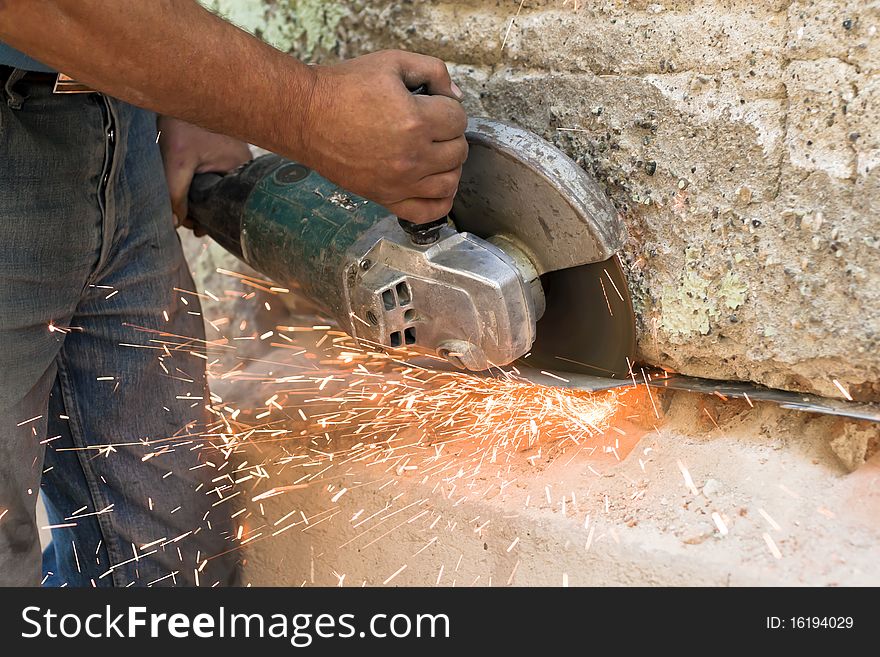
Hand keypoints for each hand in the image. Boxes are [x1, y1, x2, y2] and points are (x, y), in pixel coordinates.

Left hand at [158, 116, 252, 233]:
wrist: (175, 90)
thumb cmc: (182, 122)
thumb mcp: (177, 162)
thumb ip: (176, 195)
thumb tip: (174, 223)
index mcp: (243, 168)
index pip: (230, 205)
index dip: (211, 219)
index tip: (194, 227)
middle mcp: (242, 165)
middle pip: (223, 198)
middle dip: (204, 210)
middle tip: (184, 220)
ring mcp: (231, 157)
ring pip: (216, 188)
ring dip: (199, 198)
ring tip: (181, 208)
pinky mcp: (220, 151)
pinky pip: (212, 175)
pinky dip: (198, 184)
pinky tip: (184, 192)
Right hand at [300, 50, 468, 222]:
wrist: (305, 115)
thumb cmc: (343, 88)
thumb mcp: (392, 62)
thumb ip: (433, 70)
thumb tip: (455, 96)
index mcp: (415, 121)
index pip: (459, 120)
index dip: (449, 107)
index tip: (433, 104)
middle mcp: (411, 156)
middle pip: (458, 151)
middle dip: (450, 134)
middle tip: (432, 126)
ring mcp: (399, 182)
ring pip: (450, 182)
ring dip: (449, 166)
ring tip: (434, 153)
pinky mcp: (385, 197)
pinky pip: (428, 212)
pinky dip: (440, 201)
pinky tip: (434, 184)